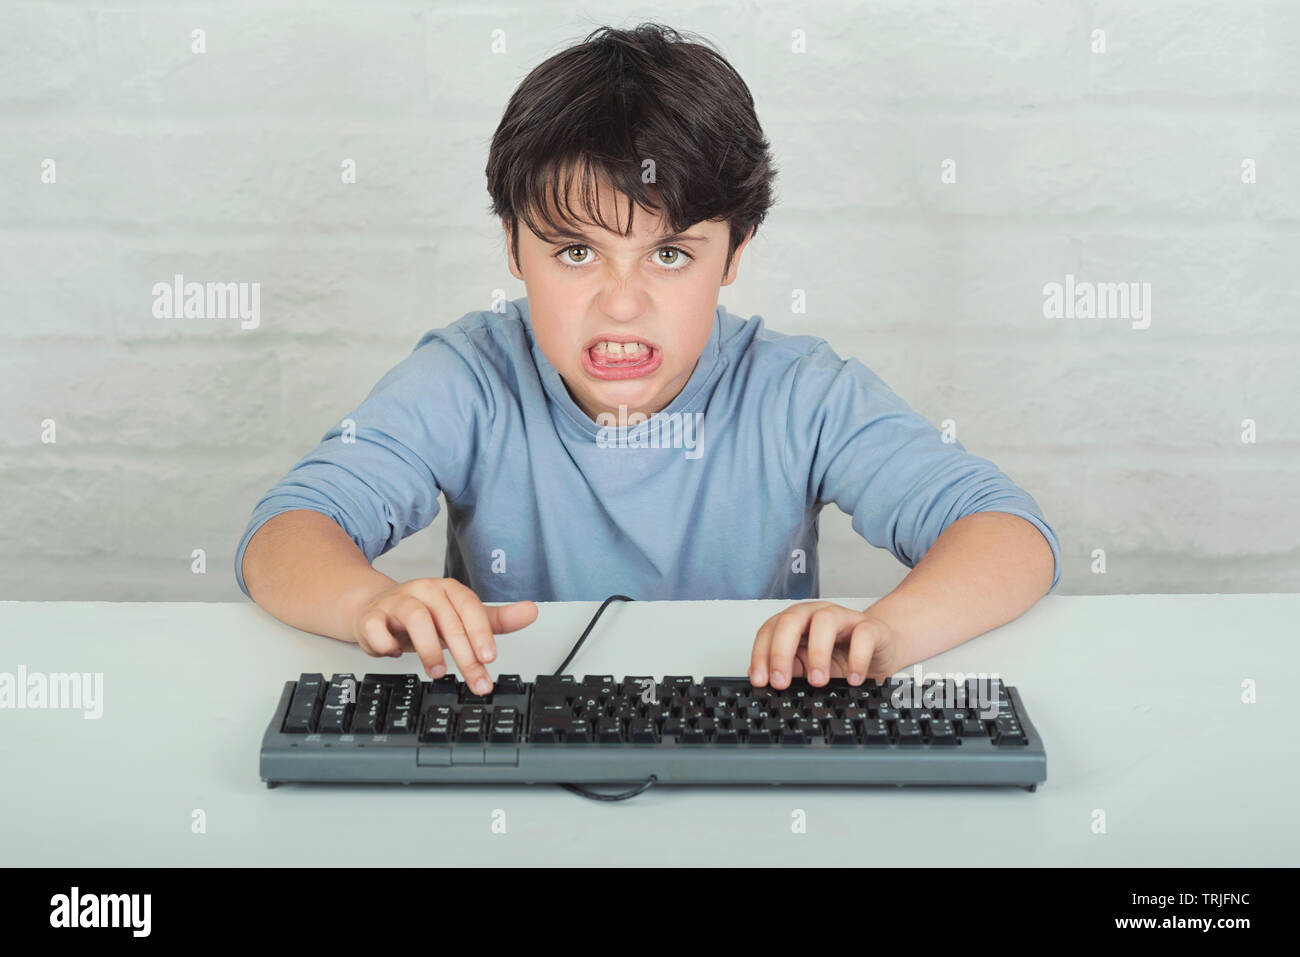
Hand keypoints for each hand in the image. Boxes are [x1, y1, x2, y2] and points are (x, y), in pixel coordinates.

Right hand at [346, 578, 536, 693]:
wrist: (374, 611)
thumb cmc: (423, 617)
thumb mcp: (460, 619)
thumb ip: (494, 620)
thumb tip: (531, 612)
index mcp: (448, 590)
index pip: (469, 608)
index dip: (481, 632)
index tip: (490, 658)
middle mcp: (424, 591)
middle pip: (448, 620)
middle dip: (464, 654)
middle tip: (476, 680)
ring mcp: (396, 602)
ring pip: (415, 618)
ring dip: (429, 649)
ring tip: (438, 672)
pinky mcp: (371, 617)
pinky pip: (377, 627)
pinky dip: (386, 644)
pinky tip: (396, 655)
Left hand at [748, 601, 902, 688]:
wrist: (880, 650)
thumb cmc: (842, 657)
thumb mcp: (810, 668)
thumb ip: (791, 671)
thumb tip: (770, 683)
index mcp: (796, 622)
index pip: (769, 630)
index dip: (761, 654)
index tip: (760, 680)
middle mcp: (816, 615)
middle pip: (791, 620)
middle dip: (781, 652)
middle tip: (781, 682)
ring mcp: (843, 618)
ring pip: (824, 621)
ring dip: (817, 653)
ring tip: (817, 682)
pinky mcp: (870, 627)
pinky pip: (862, 635)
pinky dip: (857, 659)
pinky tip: (853, 679)